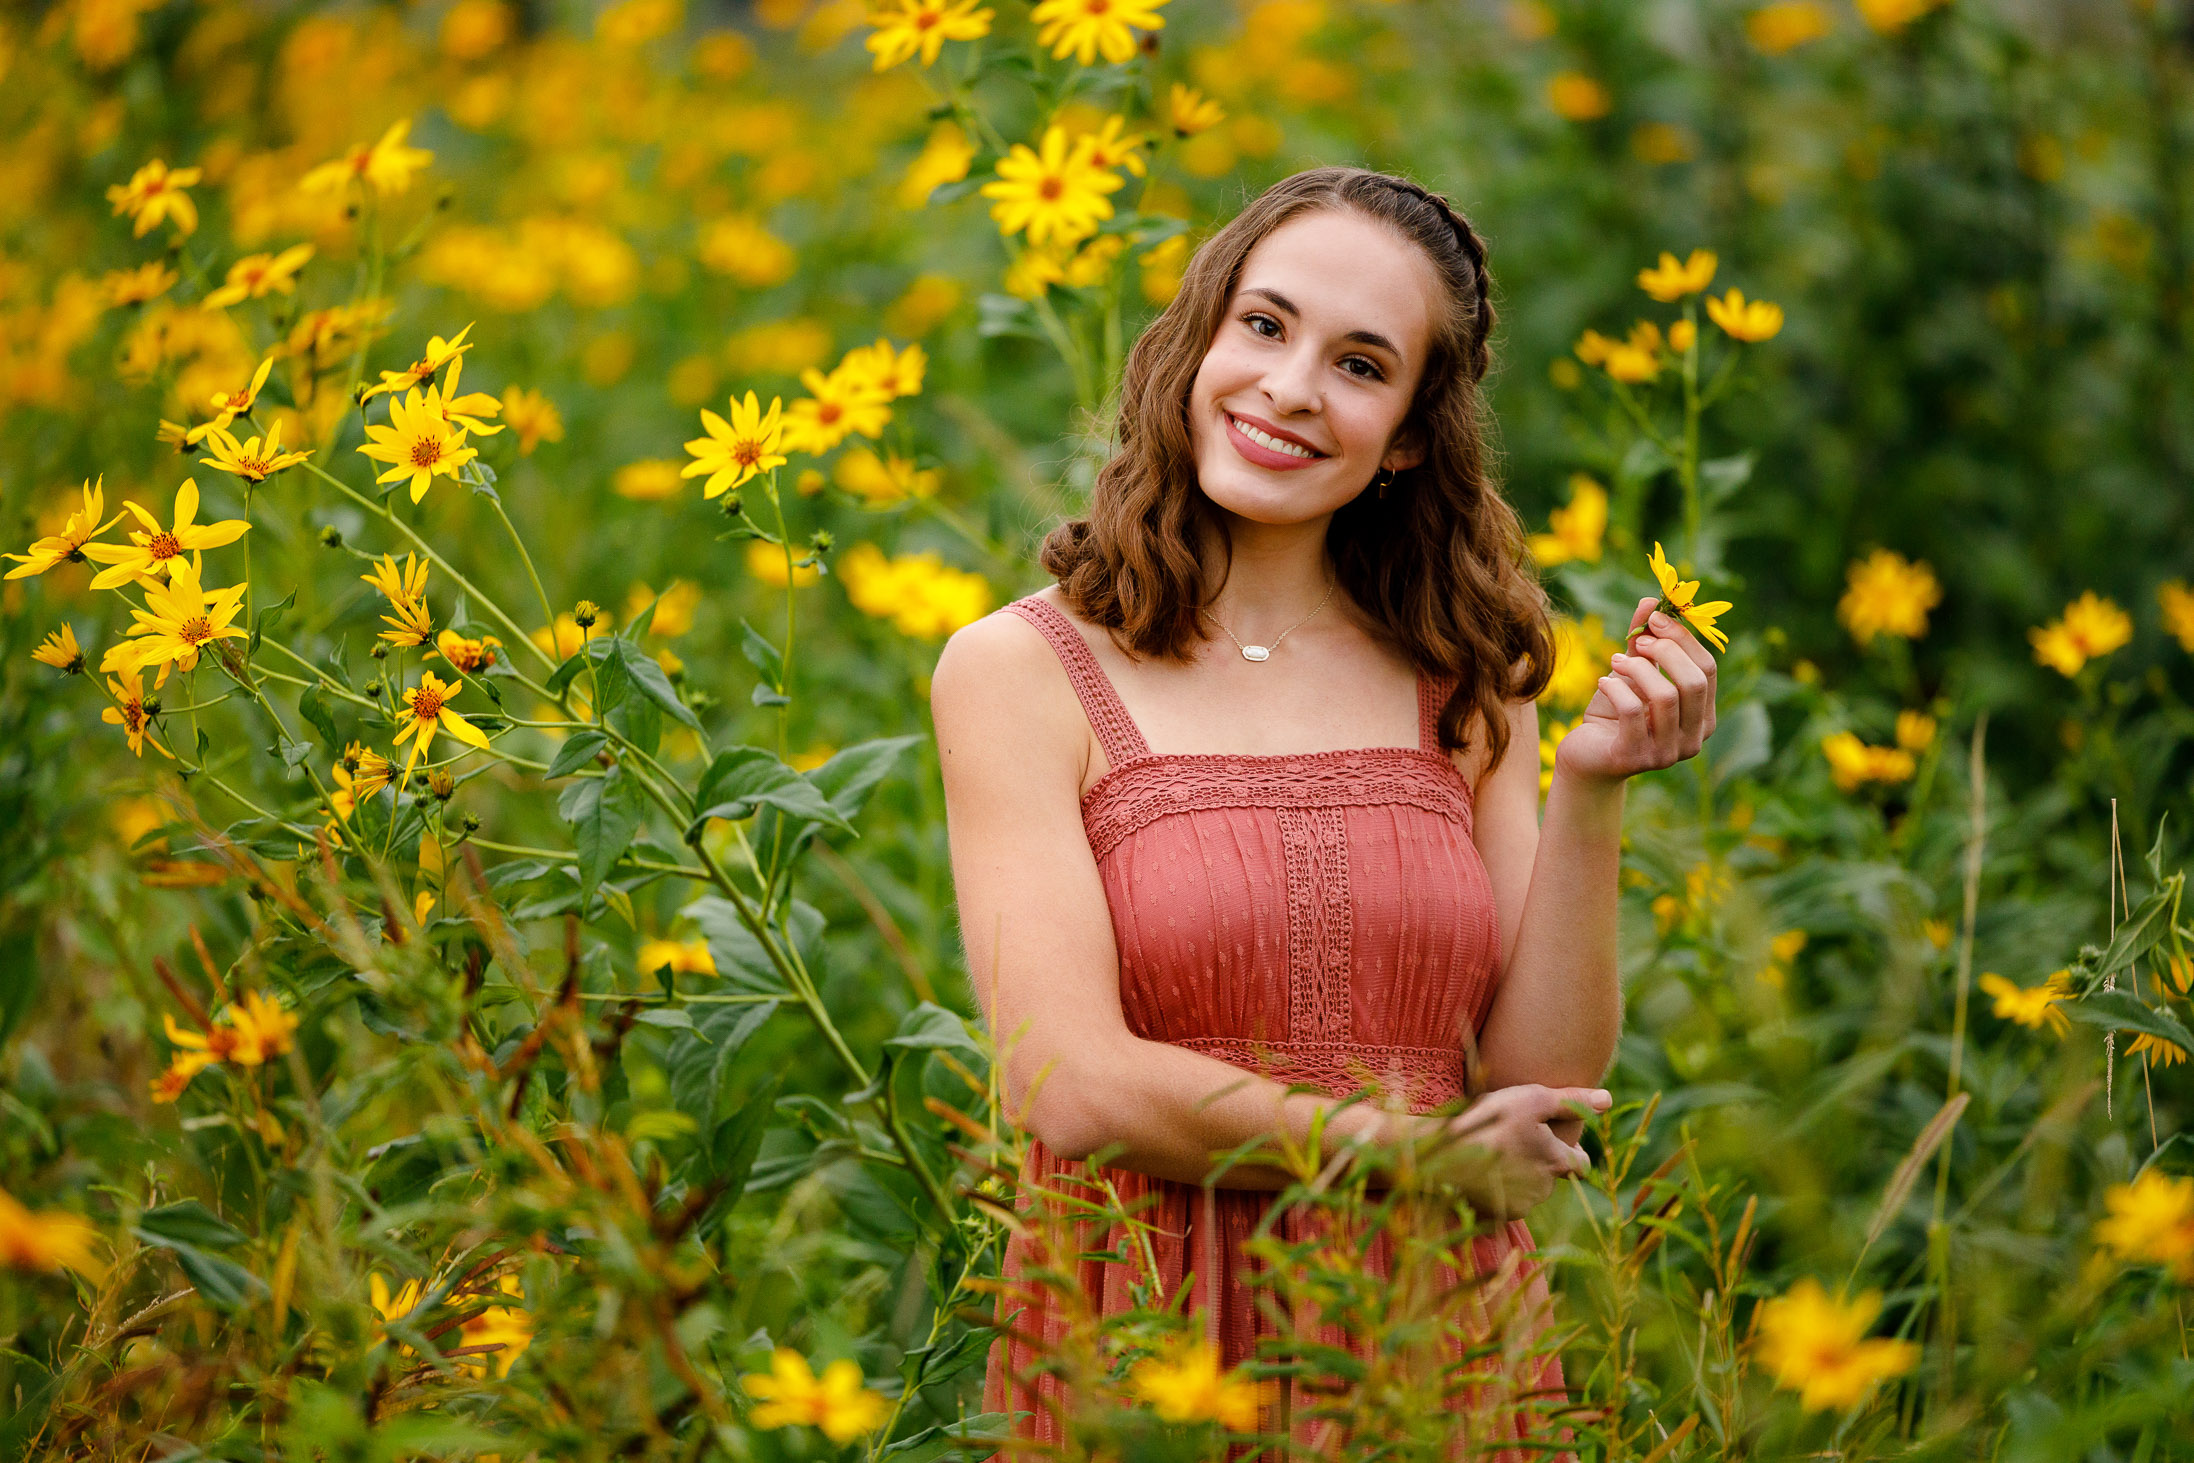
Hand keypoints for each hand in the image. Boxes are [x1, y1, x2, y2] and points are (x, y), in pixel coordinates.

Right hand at [1420, 1084, 1610, 1219]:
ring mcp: (1520, 1205)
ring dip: (1519, 1176)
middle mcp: (1544, 1188)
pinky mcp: (1498, 1215)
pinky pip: (1507, 1203)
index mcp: (1556, 1161)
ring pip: (1530, 1190)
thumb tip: (1609, 1100)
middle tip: (1513, 1142)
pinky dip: (1499, 1191)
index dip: (1572, 1153)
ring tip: (1494, 1155)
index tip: (1555, 1143)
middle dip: (1539, 1163)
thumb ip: (1571, 1102)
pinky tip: (1482, 1173)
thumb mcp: (1531, 1099)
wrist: (1441, 1155)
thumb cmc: (1488, 1121)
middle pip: (1551, 1176)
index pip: (1581, 1164)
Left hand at [1554, 595, 1719, 783]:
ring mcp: (1666, 754)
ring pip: (1665, 697)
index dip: (1683, 639)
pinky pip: (1631, 712)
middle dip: (1664, 652)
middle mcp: (1693, 739)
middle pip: (1693, 682)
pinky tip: (1602, 682)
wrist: (1585, 756)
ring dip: (1637, 669)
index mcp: (1702, 717)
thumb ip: (1644, 641)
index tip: (1655, 619)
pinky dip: (1615, 688)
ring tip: (1615, 661)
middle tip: (1636, 642)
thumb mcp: (1632, 673)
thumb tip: (1651, 600)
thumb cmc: (1614, 714)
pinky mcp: (1634, 758)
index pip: (1707, 669)